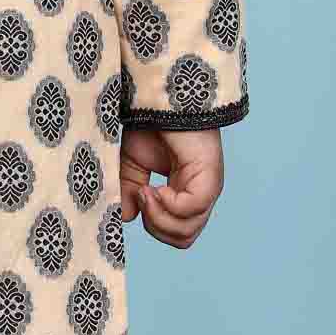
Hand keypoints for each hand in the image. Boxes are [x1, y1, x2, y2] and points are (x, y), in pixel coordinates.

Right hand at [119, 124, 223, 247]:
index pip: (177, 232)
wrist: (159, 97)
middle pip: (183, 237)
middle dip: (155, 226)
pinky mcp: (209, 177)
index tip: (136, 197)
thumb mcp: (131, 164)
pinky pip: (190, 209)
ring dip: (158, 217)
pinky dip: (167, 205)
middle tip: (140, 196)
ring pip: (187, 230)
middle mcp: (199, 193)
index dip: (153, 224)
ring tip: (145, 191)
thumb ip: (130, 191)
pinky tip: (155, 187)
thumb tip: (126, 218)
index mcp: (185, 191)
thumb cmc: (148, 123)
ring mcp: (206, 187)